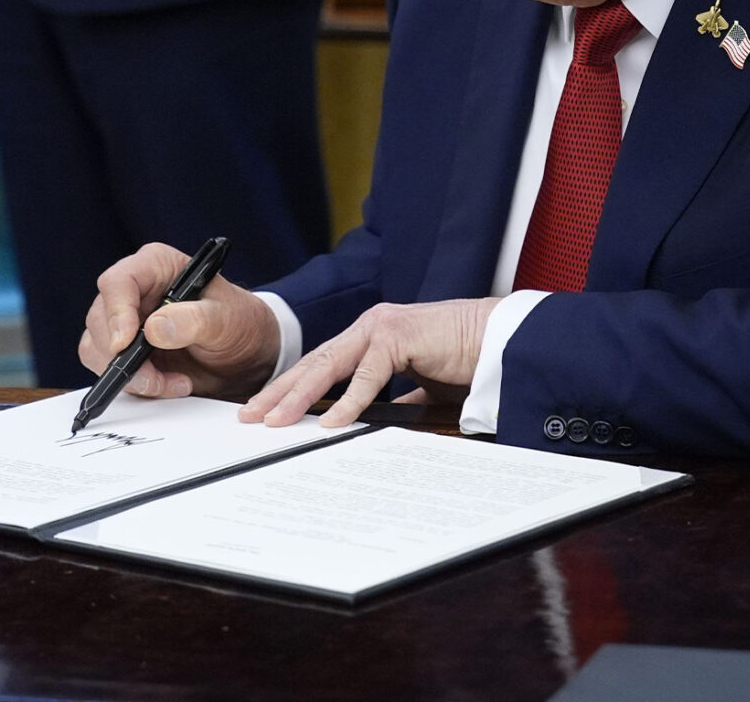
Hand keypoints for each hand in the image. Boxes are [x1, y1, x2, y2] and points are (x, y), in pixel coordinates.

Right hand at [77, 243, 281, 399]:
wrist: (244, 356)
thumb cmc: (239, 324)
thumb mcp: (227, 319)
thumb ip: (195, 320)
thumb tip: (154, 329)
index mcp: (156, 266)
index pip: (119, 282)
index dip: (116, 313)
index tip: (124, 343)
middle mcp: (134, 290)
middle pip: (100, 319)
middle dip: (124, 356)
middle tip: (155, 378)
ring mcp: (125, 320)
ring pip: (97, 347)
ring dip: (131, 374)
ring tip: (174, 383)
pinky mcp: (123, 350)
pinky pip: (108, 369)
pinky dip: (134, 384)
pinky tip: (168, 384)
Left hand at [240, 298, 499, 428]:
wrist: (499, 340)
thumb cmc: (465, 359)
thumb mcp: (419, 385)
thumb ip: (397, 397)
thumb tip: (380, 419)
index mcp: (371, 337)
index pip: (320, 365)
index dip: (292, 388)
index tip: (267, 411)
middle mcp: (369, 328)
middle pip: (313, 364)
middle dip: (279, 392)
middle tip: (250, 416)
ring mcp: (381, 328)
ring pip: (329, 366)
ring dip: (299, 396)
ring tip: (275, 420)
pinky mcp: (399, 336)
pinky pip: (368, 376)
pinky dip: (348, 401)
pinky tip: (330, 422)